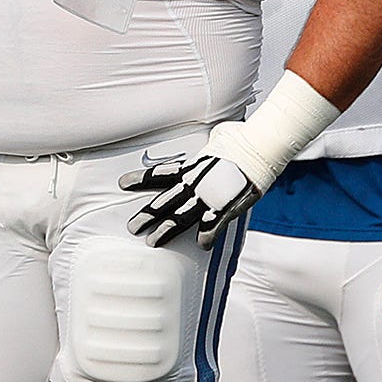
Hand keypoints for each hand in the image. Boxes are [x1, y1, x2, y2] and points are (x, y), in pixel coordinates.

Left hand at [123, 128, 265, 248]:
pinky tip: (202, 246)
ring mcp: (209, 197)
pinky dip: (207, 236)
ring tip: (153, 242)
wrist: (259, 146)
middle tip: (133, 227)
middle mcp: (195, 183)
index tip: (122, 184)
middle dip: (147, 216)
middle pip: (165, 202)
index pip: (159, 175)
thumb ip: (214, 142)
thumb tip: (218, 136)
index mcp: (191, 167)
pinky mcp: (226, 207)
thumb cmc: (241, 137)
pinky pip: (213, 226)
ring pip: (181, 217)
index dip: (140, 180)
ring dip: (166, 231)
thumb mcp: (220, 135)